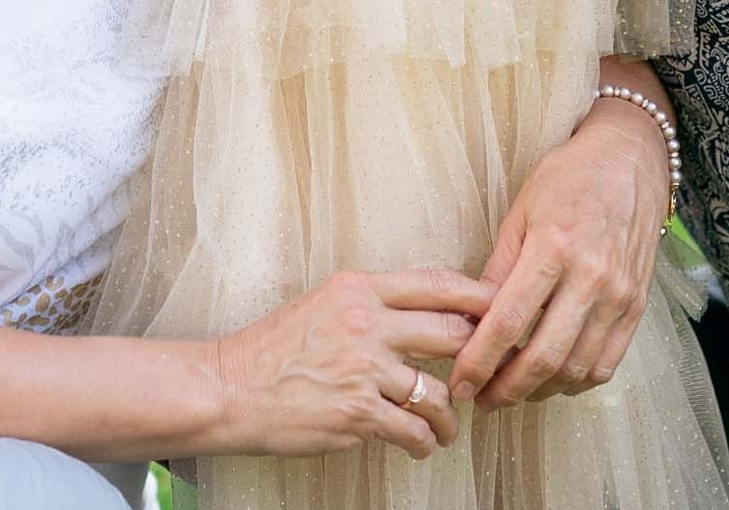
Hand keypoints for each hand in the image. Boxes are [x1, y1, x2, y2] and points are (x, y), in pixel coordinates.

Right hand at [207, 269, 492, 461]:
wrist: (229, 387)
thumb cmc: (271, 349)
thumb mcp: (321, 303)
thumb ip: (368, 303)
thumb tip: (417, 314)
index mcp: (358, 289)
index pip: (437, 283)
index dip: (478, 297)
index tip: (500, 308)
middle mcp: (366, 323)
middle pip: (452, 332)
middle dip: (478, 355)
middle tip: (486, 371)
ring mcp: (364, 369)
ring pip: (439, 390)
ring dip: (453, 414)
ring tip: (449, 424)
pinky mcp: (358, 412)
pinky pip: (415, 429)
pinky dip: (426, 442)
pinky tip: (422, 444)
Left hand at [448, 98, 666, 408]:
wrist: (631, 160)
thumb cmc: (569, 177)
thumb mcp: (521, 211)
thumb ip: (499, 268)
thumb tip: (471, 318)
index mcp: (553, 248)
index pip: (509, 322)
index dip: (480, 361)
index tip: (461, 383)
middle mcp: (591, 277)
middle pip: (544, 357)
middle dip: (507, 389)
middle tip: (483, 400)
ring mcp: (619, 295)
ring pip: (577, 368)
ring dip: (541, 391)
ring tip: (513, 391)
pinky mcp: (637, 305)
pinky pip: (608, 363)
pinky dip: (577, 381)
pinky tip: (554, 379)